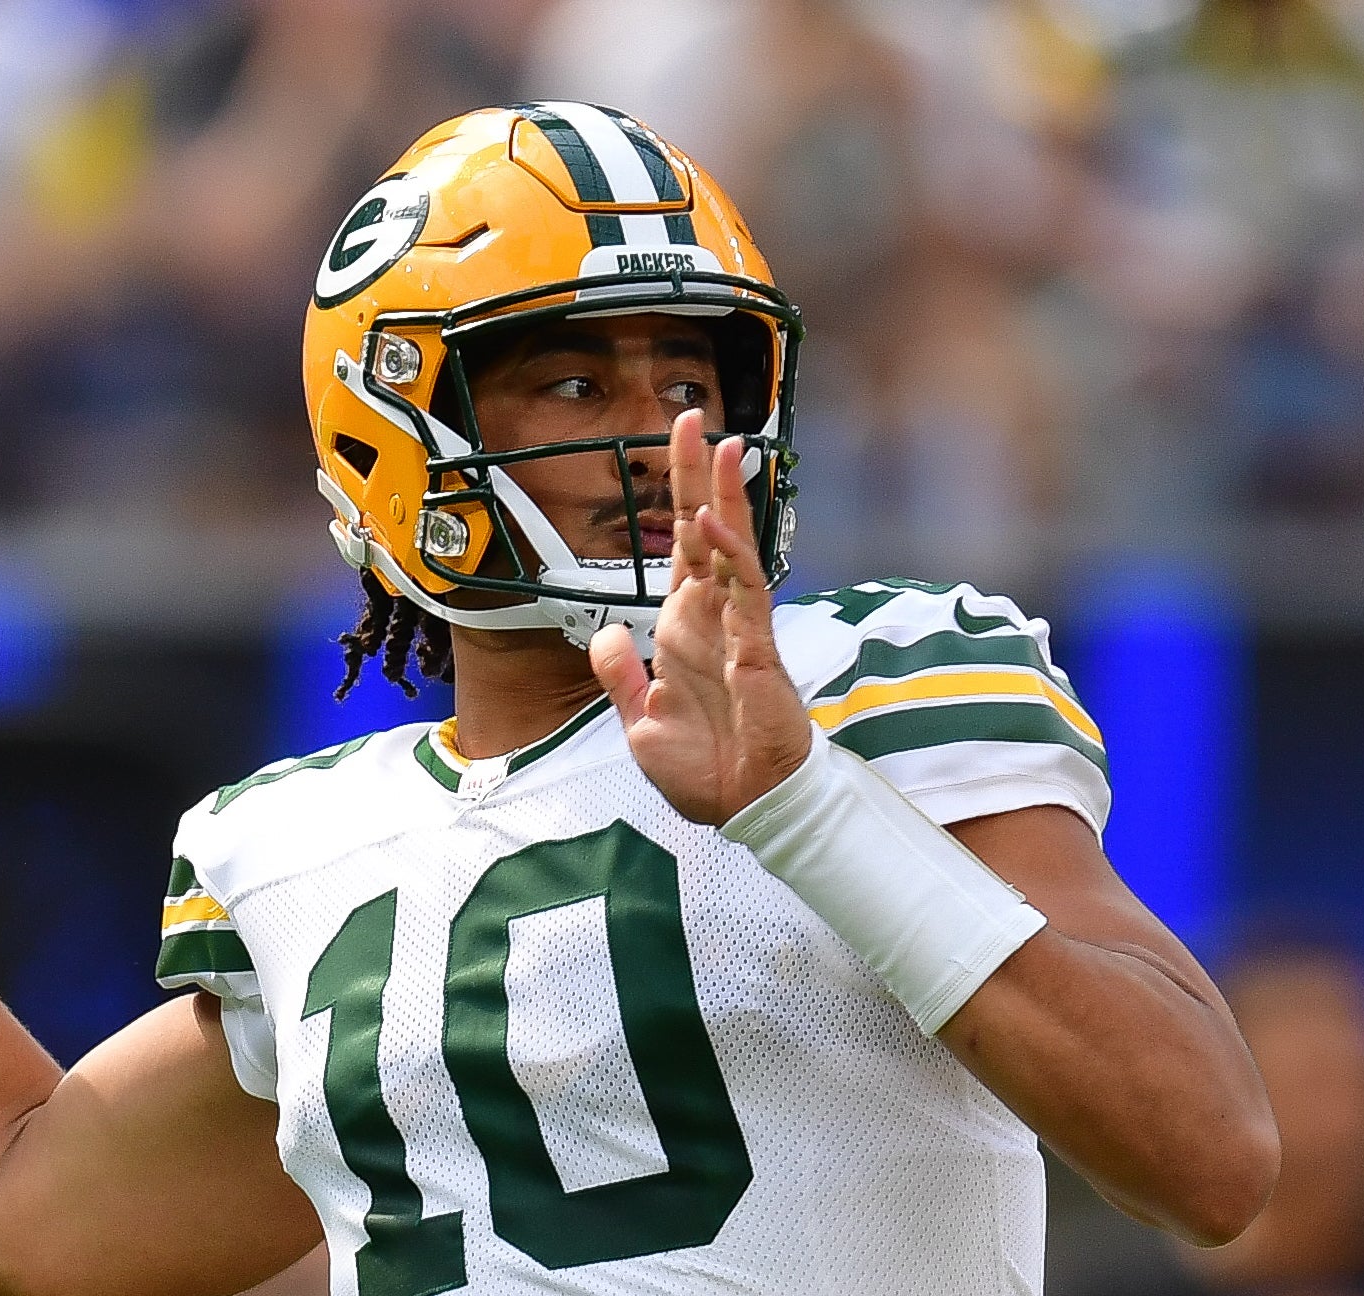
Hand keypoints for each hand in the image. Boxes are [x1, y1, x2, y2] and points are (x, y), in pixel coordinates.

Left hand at [589, 406, 813, 824]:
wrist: (745, 807)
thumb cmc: (705, 770)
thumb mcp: (639, 721)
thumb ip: (619, 675)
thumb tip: (607, 633)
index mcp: (682, 629)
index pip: (679, 548)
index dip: (677, 497)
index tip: (675, 446)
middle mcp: (711, 618)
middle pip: (706, 531)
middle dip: (698, 475)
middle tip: (694, 419)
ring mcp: (737, 629)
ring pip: (730, 548)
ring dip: (724, 497)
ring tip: (723, 446)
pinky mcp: (757, 649)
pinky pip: (742, 592)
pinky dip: (727, 555)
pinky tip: (710, 522)